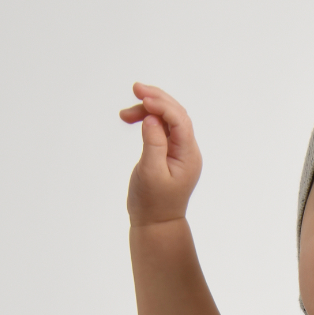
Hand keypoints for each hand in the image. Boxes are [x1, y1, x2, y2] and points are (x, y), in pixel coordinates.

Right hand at [119, 83, 202, 225]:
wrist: (156, 225)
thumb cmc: (152, 203)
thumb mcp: (150, 173)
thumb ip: (153, 144)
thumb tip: (152, 118)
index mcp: (188, 156)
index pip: (179, 120)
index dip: (162, 105)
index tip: (142, 97)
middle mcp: (188, 152)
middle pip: (176, 114)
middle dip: (156, 100)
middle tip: (135, 89)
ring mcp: (180, 152)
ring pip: (167, 119)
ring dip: (148, 110)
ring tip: (125, 114)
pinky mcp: (169, 154)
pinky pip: (162, 129)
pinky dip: (148, 120)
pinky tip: (132, 119)